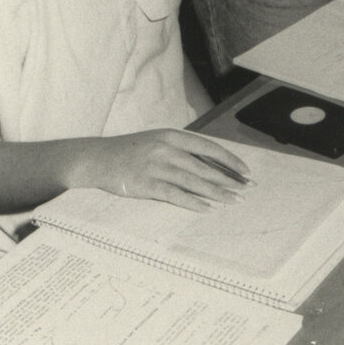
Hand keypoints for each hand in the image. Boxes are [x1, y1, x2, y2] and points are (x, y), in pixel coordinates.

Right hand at [69, 130, 253, 210]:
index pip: (209, 148)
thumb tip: (211, 167)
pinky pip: (175, 195)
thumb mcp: (157, 142)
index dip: (229, 160)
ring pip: (194, 182)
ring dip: (217, 193)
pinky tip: (207, 209)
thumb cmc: (129, 152)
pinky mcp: (146, 184)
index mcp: (171, 136)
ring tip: (233, 201)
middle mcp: (166, 149)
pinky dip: (193, 203)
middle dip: (229, 180)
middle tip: (247, 189)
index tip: (245, 171)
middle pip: (205, 167)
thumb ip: (181, 151)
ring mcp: (156, 166)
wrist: (96, 158)